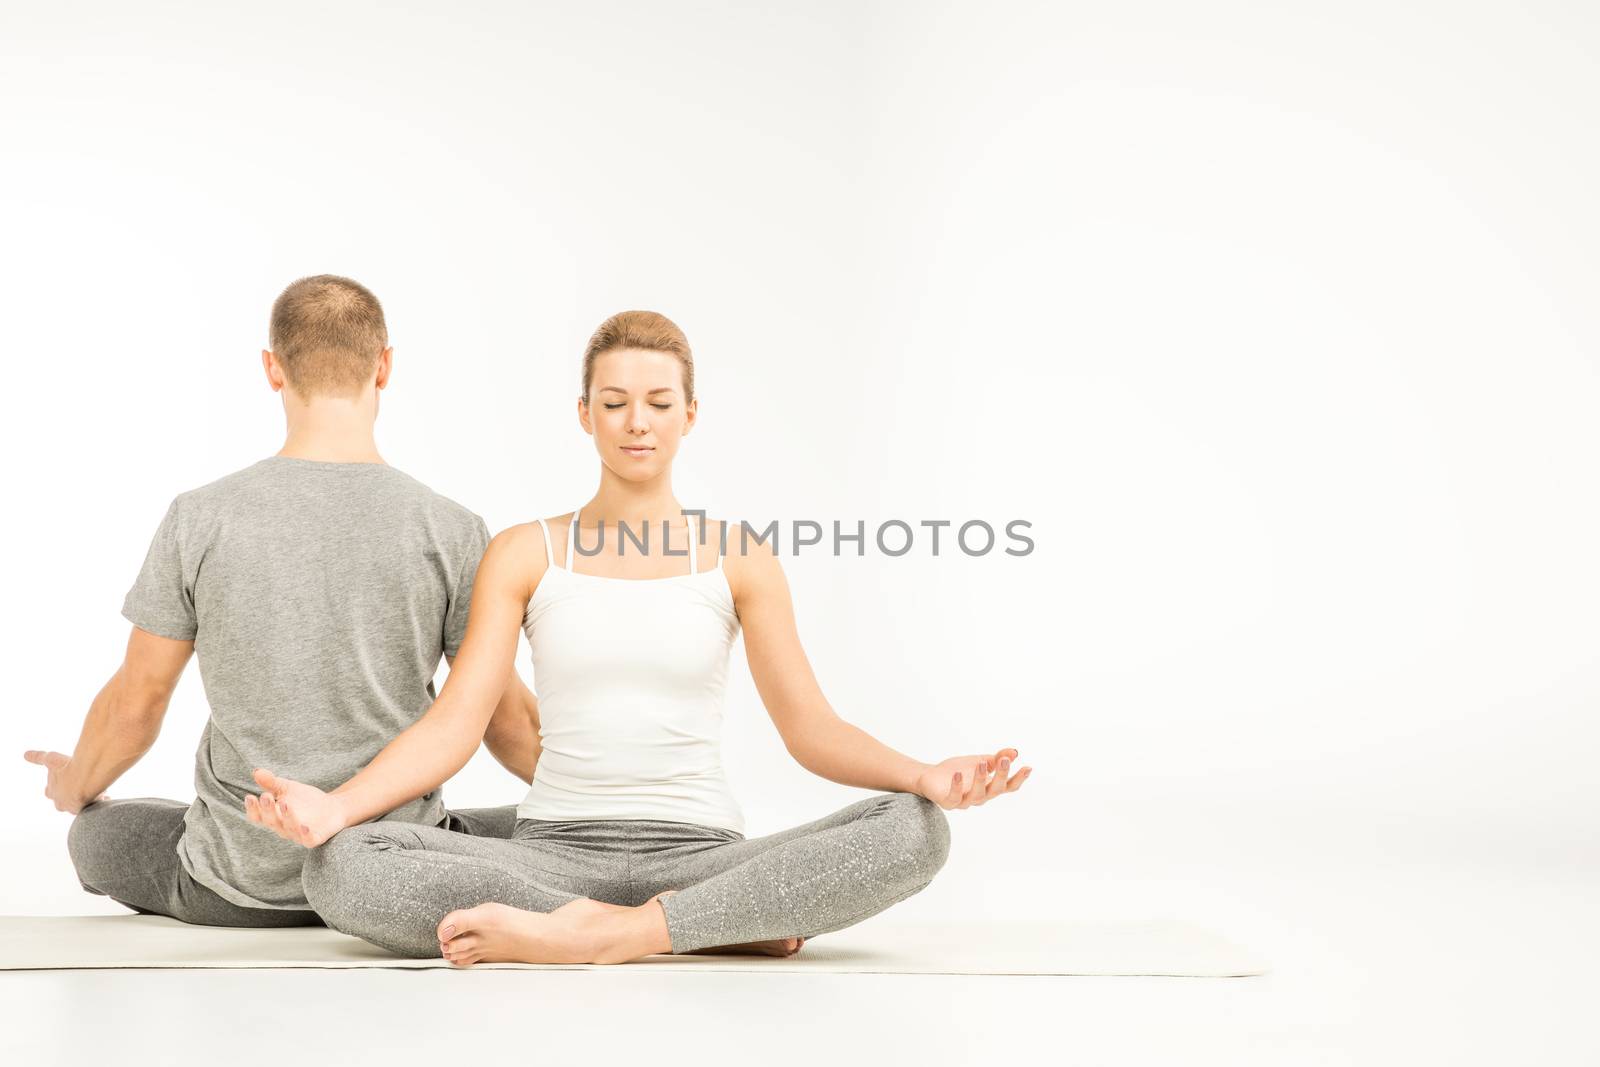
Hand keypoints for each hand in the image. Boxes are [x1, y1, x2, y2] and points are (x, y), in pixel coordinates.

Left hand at [23, 750, 104, 813]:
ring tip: (97, 791)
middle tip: (79, 788)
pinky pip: (94, 805)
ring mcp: (73, 807)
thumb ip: (39, 758)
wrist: (83, 780)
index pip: (50, 792)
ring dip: (86, 798)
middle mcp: (60, 802)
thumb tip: (25, 754)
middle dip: (70, 796)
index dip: (56, 787)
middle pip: (63, 802)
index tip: (65, 782)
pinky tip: (106, 795)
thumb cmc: (67, 769)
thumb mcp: (52, 760)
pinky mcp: (87, 808)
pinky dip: (100, 800)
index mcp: (52, 791)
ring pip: (80, 804)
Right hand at [244, 769, 348, 847]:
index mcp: (274, 817)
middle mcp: (283, 828)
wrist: (334, 807)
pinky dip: (305, 834)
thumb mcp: (288, 788)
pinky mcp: (315, 838)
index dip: (253, 808)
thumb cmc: (305, 799)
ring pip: (289, 828)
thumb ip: (272, 782)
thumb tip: (255, 771)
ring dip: (286, 817)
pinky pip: (308, 840)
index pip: (258, 816)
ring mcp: (298, 834)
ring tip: (285, 803)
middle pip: (271, 821)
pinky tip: (304, 826)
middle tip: (266, 796)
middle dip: (268, 810)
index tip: (250, 797)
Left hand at [914, 747, 1031, 809]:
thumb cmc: (958, 770)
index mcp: (989, 788)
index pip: (1008, 786)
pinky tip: (958, 774)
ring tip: (981, 763)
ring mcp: (964, 801)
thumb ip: (997, 758)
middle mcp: (980, 797)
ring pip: (977, 795)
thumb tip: (1014, 751)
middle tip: (1004, 760)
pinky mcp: (948, 802)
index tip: (1028, 767)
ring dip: (981, 779)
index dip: (1018, 779)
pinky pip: (954, 797)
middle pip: (995, 790)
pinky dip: (957, 786)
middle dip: (1001, 775)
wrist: (931, 777)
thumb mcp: (980, 761)